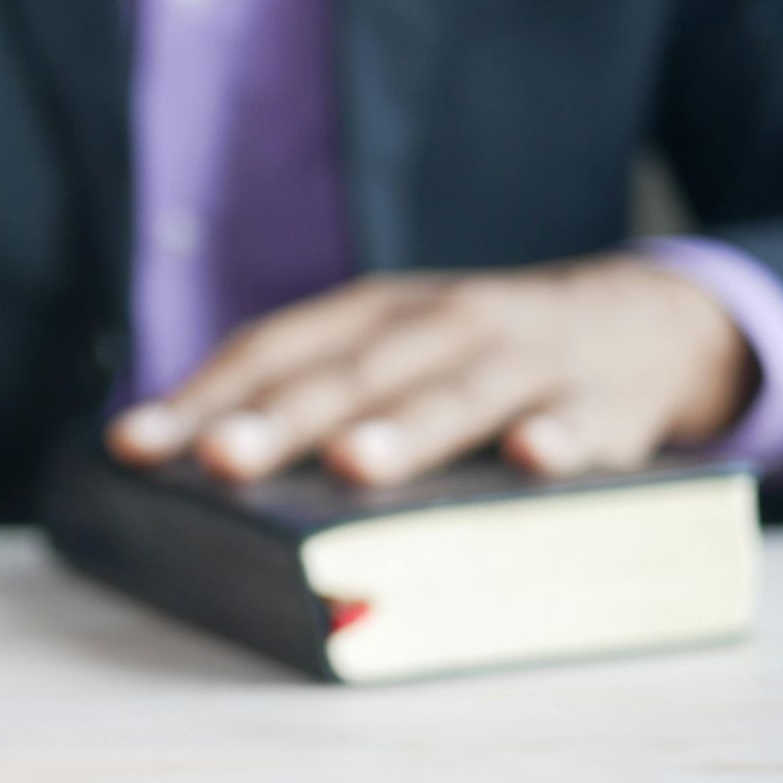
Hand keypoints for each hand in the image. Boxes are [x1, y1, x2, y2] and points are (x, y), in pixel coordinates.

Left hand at [107, 254, 754, 485]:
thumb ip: (319, 400)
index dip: (205, 394)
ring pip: (458, 394)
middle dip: (283, 417)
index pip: (276, 348)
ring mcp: (526, 358)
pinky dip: (562, 438)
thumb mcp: (399, 359)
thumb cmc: (485, 362)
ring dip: (406, 428)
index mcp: (377, 315)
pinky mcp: (607, 401)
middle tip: (219, 458)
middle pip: (352, 373)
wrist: (650, 322)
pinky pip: (585, 423)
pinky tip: (534, 461)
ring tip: (352, 463)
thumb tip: (200, 468)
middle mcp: (442, 323)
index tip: (133, 444)